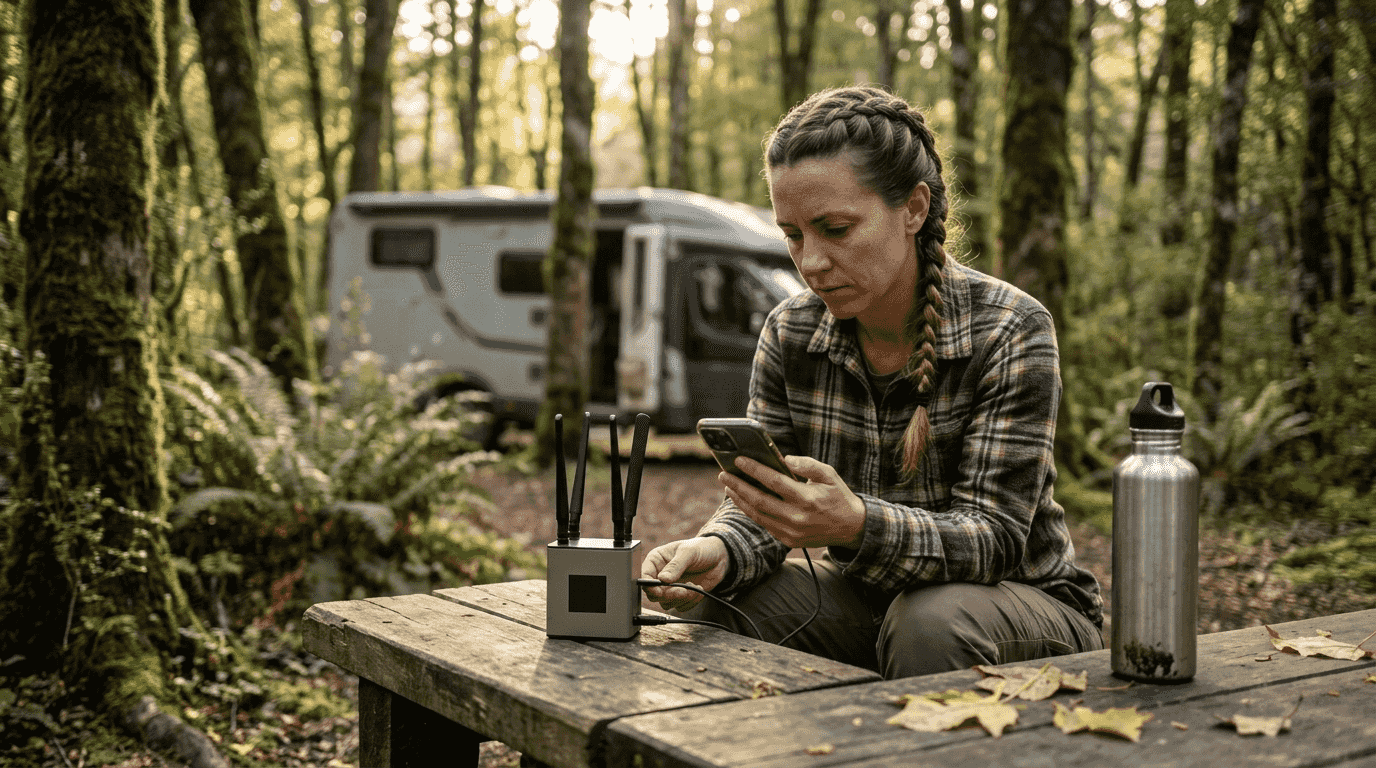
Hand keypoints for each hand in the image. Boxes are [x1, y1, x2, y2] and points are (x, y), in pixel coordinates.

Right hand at [640, 537, 729, 611]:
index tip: (659, 591)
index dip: (649, 585)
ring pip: (666, 603)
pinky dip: (691, 602)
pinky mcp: (682, 596)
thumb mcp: (688, 552)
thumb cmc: (701, 548)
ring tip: (695, 587)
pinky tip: (699, 591)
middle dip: (669, 595)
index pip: (644, 575)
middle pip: (654, 594)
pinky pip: (680, 606)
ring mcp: (671, 587)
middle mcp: (661, 575)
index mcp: (657, 560)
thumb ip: (676, 566)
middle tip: (683, 590)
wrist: (719, 557)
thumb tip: (663, 579)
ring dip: (682, 599)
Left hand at [721, 454, 866, 549]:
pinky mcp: (789, 541)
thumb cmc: (838, 495)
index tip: (739, 460)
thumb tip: (784, 459)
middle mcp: (797, 517)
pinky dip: (750, 512)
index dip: (754, 470)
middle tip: (723, 474)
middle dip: (738, 485)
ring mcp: (792, 532)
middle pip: (759, 500)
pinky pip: (764, 524)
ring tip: (728, 486)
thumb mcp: (829, 474)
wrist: (851, 527)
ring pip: (757, 515)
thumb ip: (807, 464)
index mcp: (807, 498)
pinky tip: (742, 500)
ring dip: (740, 500)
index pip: (774, 482)